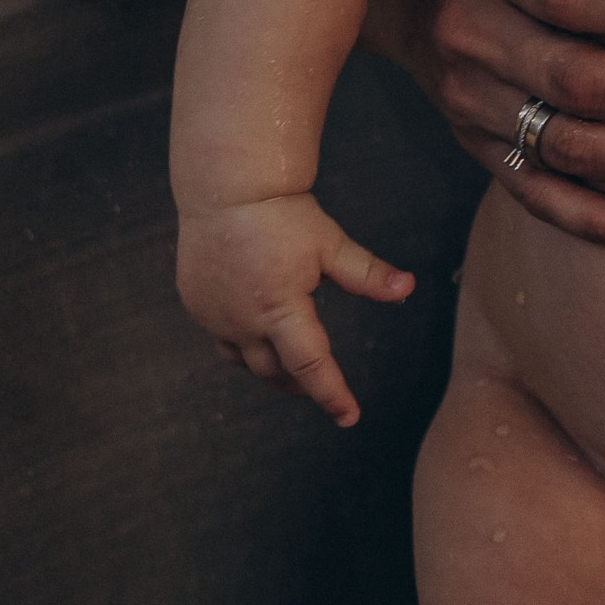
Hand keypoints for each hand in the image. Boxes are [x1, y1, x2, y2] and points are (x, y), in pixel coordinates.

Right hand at [176, 194, 414, 427]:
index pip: (311, 366)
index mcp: (280, 308)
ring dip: (271, 370)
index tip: (349, 416)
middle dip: (301, 384)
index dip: (332, 394)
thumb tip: (408, 287)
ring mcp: (214, 315)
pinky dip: (244, 345)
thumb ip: (368, 273)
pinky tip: (259, 335)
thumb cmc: (282, 215)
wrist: (226, 187)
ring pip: (245, 361)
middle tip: (321, 388)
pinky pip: (222, 339)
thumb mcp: (330, 244)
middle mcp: (243, 320)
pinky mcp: (196, 303)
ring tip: (293, 370)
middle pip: (275, 372)